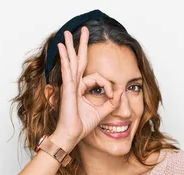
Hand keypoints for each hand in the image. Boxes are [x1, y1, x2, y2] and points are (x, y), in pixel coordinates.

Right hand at [52, 26, 122, 141]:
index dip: (108, 85)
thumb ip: (112, 102)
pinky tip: (62, 48)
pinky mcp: (67, 88)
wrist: (72, 134)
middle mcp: (74, 85)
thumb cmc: (82, 125)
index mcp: (81, 89)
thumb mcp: (103, 112)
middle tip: (83, 30)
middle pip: (78, 60)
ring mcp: (69, 85)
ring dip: (70, 46)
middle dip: (80, 45)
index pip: (97, 78)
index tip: (113, 95)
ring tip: (67, 33)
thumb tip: (121, 92)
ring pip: (71, 61)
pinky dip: (65, 58)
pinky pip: (67, 70)